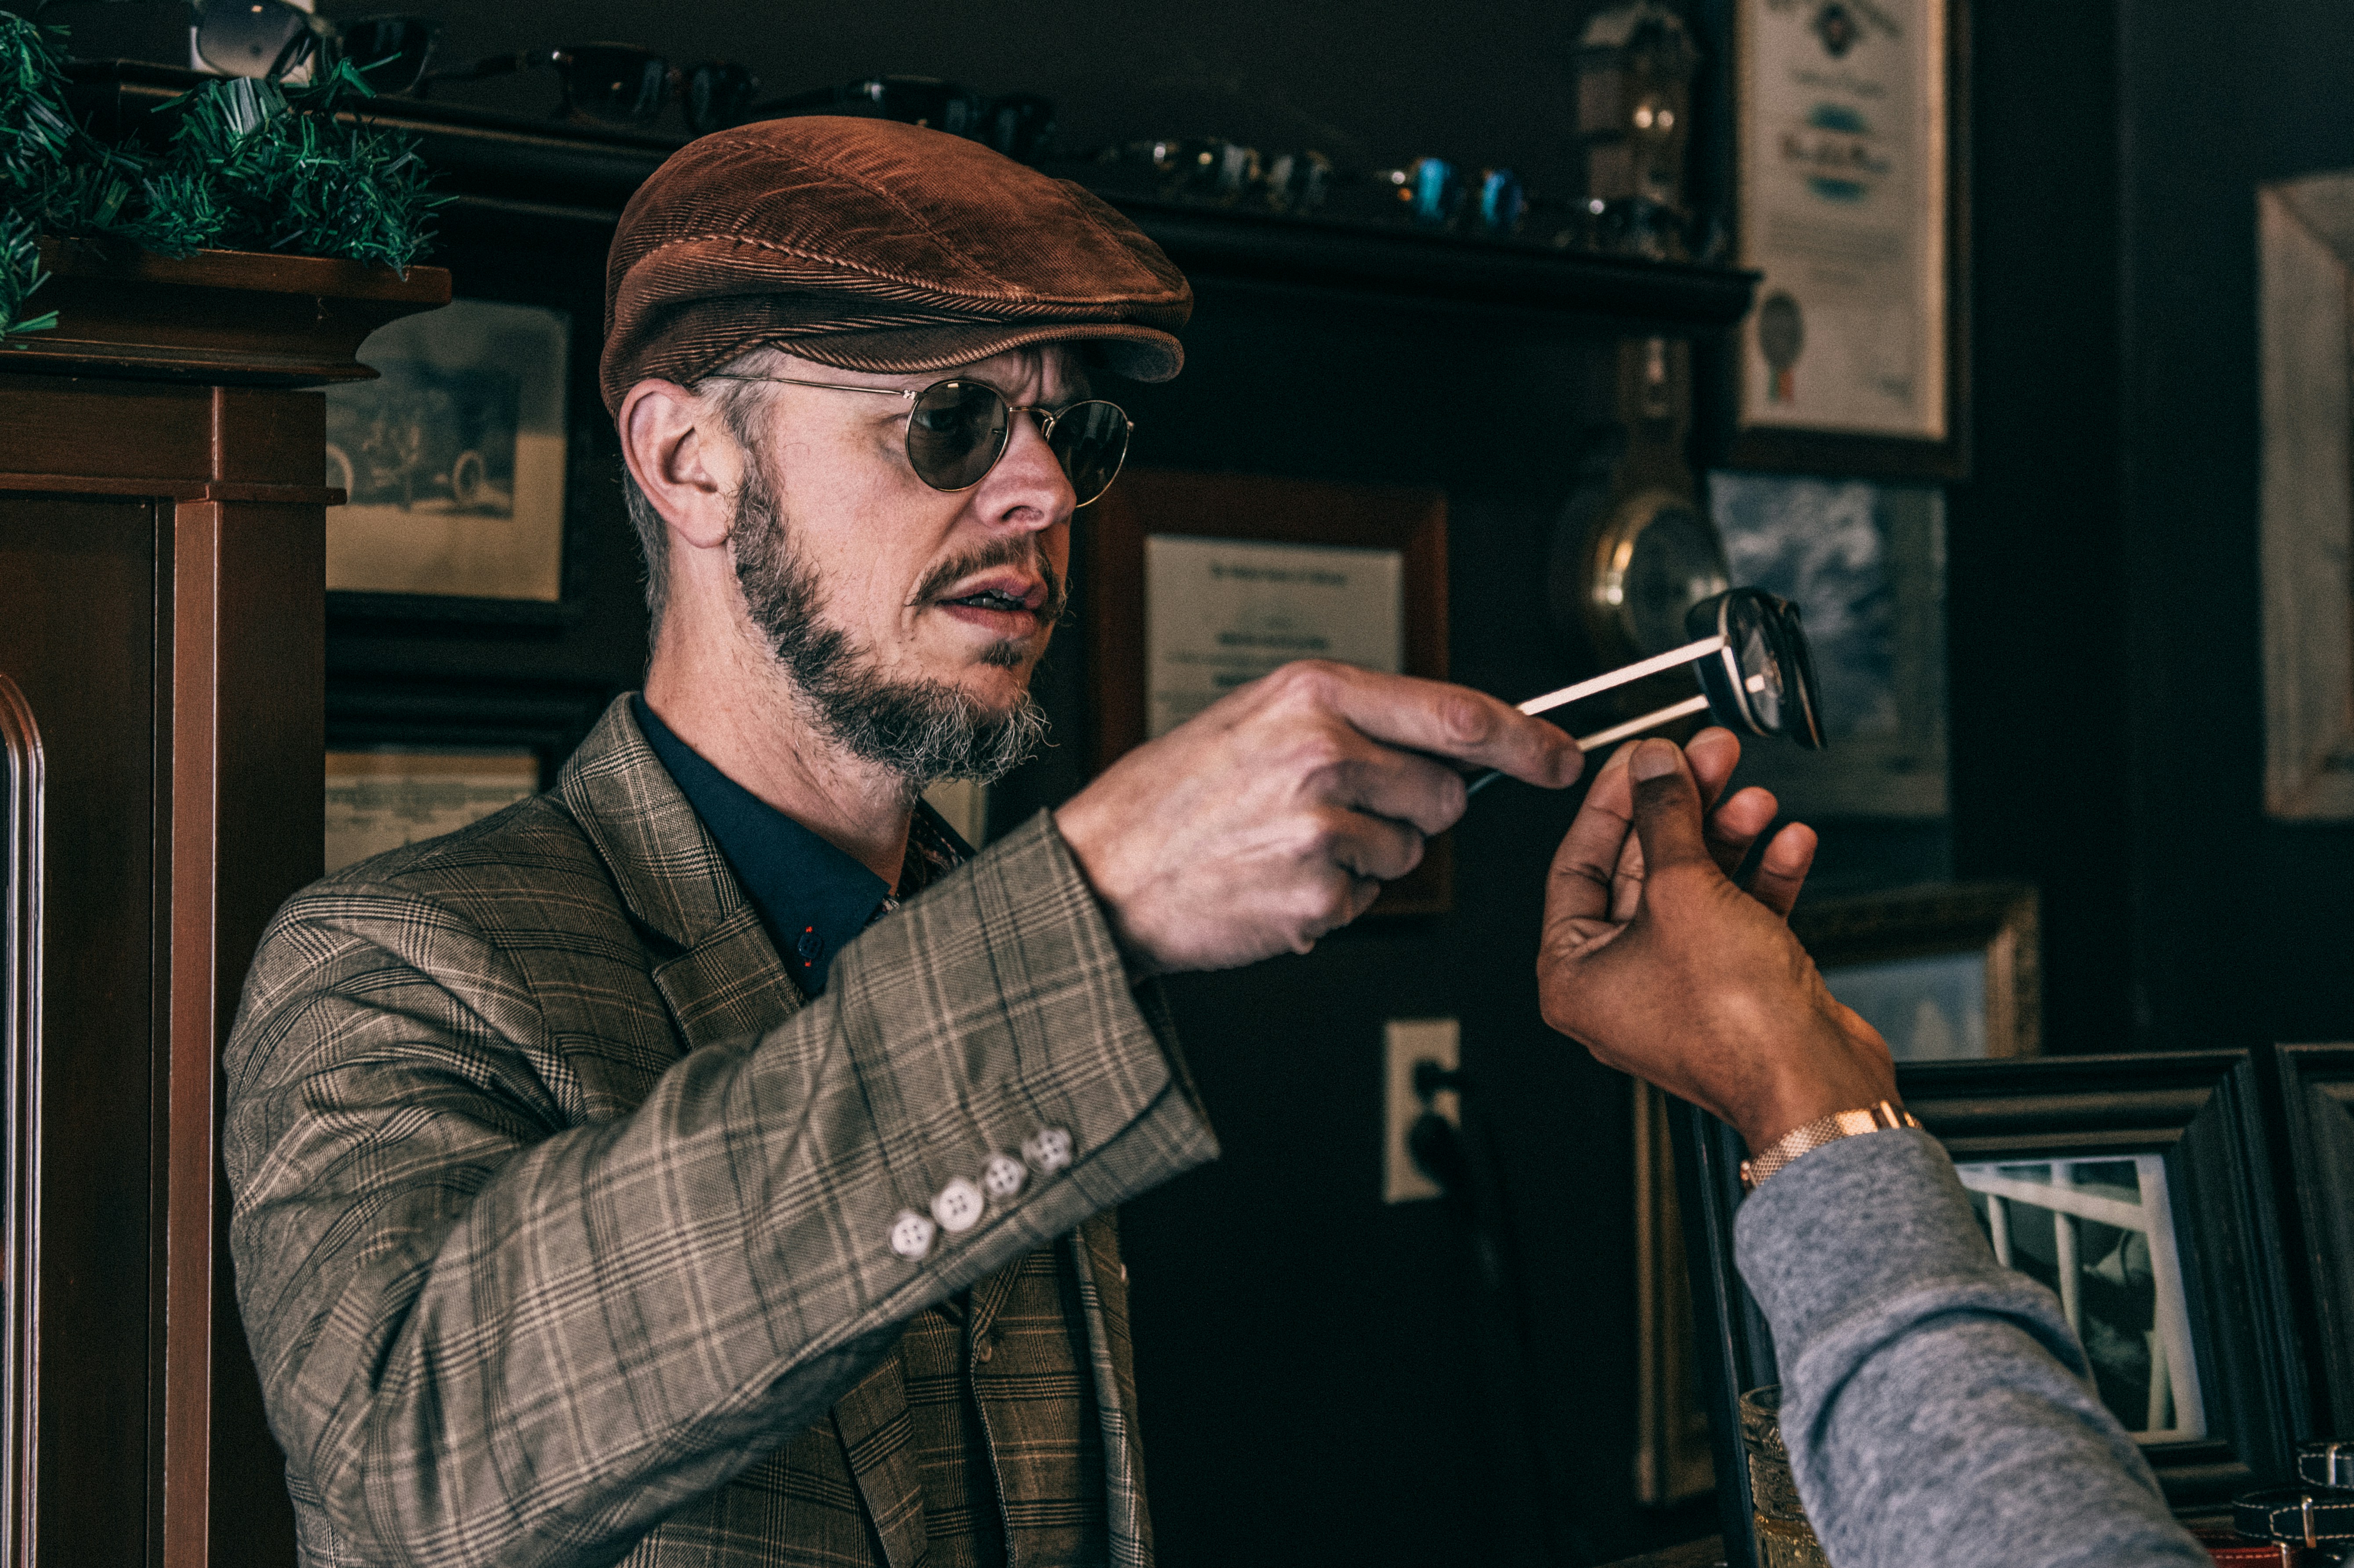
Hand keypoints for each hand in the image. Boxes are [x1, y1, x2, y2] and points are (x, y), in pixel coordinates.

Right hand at [1057, 660, 1583, 973]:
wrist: (1101, 872)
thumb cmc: (1175, 794)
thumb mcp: (1258, 718)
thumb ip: (1354, 721)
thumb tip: (1452, 744)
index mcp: (1313, 694)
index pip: (1458, 714)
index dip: (1527, 740)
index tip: (1562, 756)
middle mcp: (1323, 752)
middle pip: (1444, 794)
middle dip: (1413, 810)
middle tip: (1337, 811)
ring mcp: (1321, 827)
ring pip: (1408, 853)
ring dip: (1366, 858)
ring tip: (1287, 844)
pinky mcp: (1316, 895)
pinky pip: (1367, 901)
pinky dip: (1331, 900)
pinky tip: (1274, 881)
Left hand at [1535, 732, 1896, 1151]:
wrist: (1814, 1083)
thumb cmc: (1735, 1024)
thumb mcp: (1684, 891)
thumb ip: (1664, 815)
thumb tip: (1653, 767)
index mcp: (1575, 974)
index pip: (1578, 864)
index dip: (1613, 801)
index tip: (1640, 757)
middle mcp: (1621, 985)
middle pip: (1643, 870)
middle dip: (1682, 809)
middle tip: (1708, 760)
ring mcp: (1680, 987)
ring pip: (1696, 888)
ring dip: (1728, 837)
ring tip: (1754, 797)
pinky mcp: (1735, 989)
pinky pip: (1739, 917)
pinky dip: (1762, 878)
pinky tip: (1787, 843)